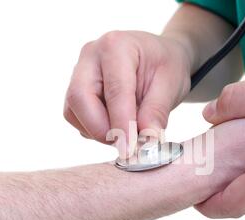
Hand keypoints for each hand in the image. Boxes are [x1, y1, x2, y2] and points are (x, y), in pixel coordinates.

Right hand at [64, 31, 192, 154]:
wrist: (159, 58)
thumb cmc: (166, 67)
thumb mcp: (171, 85)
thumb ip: (157, 112)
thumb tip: (147, 140)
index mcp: (117, 46)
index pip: (114, 91)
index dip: (121, 124)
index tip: (130, 149)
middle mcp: (91, 55)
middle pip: (79, 98)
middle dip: (101, 129)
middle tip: (127, 145)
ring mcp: (79, 72)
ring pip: (73, 111)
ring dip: (98, 131)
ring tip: (128, 132)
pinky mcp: (76, 89)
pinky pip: (76, 117)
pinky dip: (95, 129)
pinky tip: (117, 125)